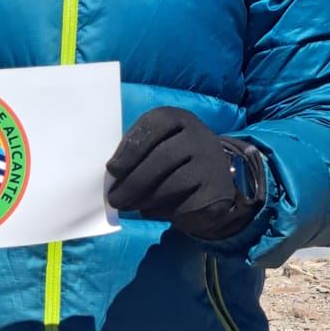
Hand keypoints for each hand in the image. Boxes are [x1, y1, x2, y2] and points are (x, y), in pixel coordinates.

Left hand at [106, 106, 263, 240]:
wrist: (215, 179)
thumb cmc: (173, 160)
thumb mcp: (157, 144)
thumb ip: (135, 151)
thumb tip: (112, 174)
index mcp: (180, 119)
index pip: (154, 126)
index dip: (130, 149)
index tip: (112, 170)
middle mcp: (199, 137)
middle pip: (161, 158)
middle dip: (132, 182)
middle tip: (114, 198)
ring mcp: (211, 165)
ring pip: (171, 185)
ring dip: (143, 199)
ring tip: (127, 205)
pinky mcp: (216, 193)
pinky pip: (183, 205)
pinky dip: (162, 211)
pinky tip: (154, 210)